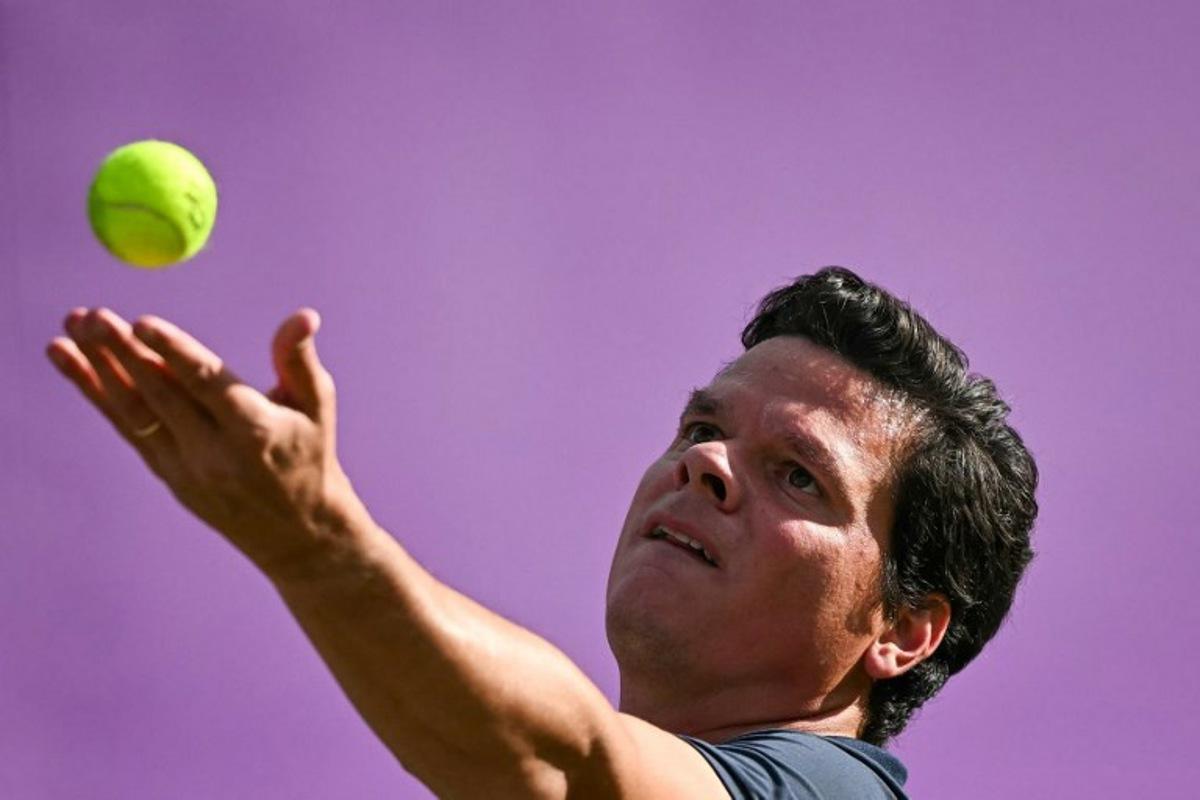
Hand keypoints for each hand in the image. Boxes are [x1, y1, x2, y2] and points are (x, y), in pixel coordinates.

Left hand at [46, 306, 368, 579]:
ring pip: (135, 412)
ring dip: (97, 369)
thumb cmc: (311, 455)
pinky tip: (71, 360)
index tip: (142, 322)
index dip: (175, 353)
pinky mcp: (169, 476)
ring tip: (71, 327)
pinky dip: (97, 393)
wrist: (298, 532)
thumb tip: (304, 315)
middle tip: (91, 314)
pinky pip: (128, 428)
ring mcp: (187, 469)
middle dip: (122, 352)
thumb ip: (299, 360)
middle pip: (161, 396)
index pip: (209, 385)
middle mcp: (216, 454)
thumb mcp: (317, 407)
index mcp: (257, 432)